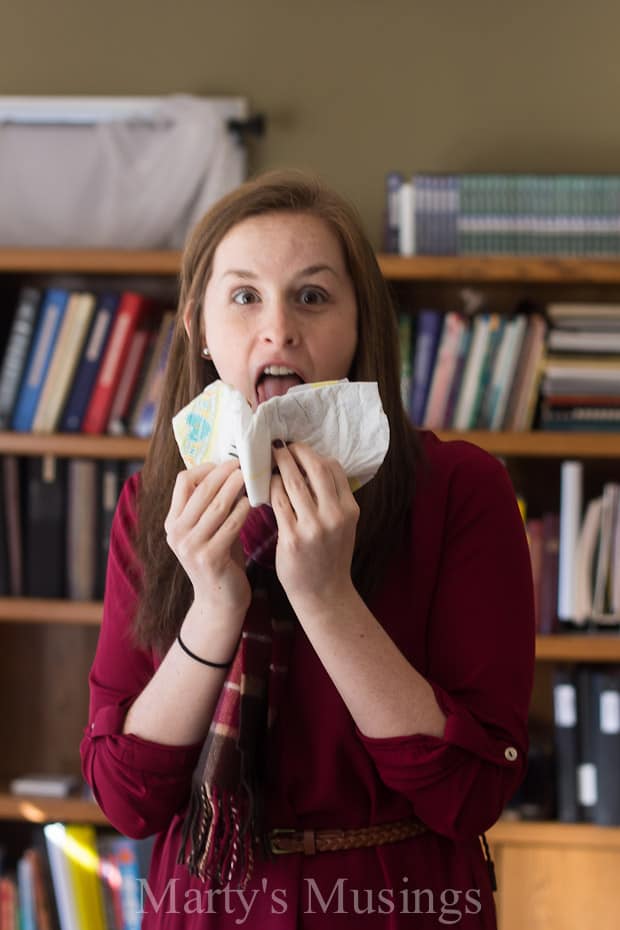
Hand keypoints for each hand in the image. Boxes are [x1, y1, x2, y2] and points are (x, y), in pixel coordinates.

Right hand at [164, 460, 251, 616]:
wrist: (219, 601)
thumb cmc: (220, 559)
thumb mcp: (208, 529)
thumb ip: (211, 505)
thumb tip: (230, 470)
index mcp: (172, 522)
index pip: (183, 482)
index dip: (206, 468)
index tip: (227, 463)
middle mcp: (176, 533)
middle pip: (201, 489)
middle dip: (225, 472)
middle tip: (244, 462)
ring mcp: (190, 546)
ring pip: (217, 505)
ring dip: (236, 487)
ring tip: (251, 477)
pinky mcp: (209, 558)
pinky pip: (230, 525)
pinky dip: (242, 510)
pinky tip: (253, 502)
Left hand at [270, 442, 359, 609]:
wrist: (324, 594)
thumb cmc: (330, 557)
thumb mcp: (342, 526)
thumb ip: (332, 499)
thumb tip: (311, 466)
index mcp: (350, 509)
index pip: (334, 468)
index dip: (314, 455)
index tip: (299, 450)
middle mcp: (335, 515)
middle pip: (315, 469)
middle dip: (295, 452)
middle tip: (280, 445)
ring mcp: (314, 527)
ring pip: (293, 482)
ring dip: (278, 465)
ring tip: (268, 457)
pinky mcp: (293, 538)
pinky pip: (277, 502)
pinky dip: (268, 487)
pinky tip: (262, 483)